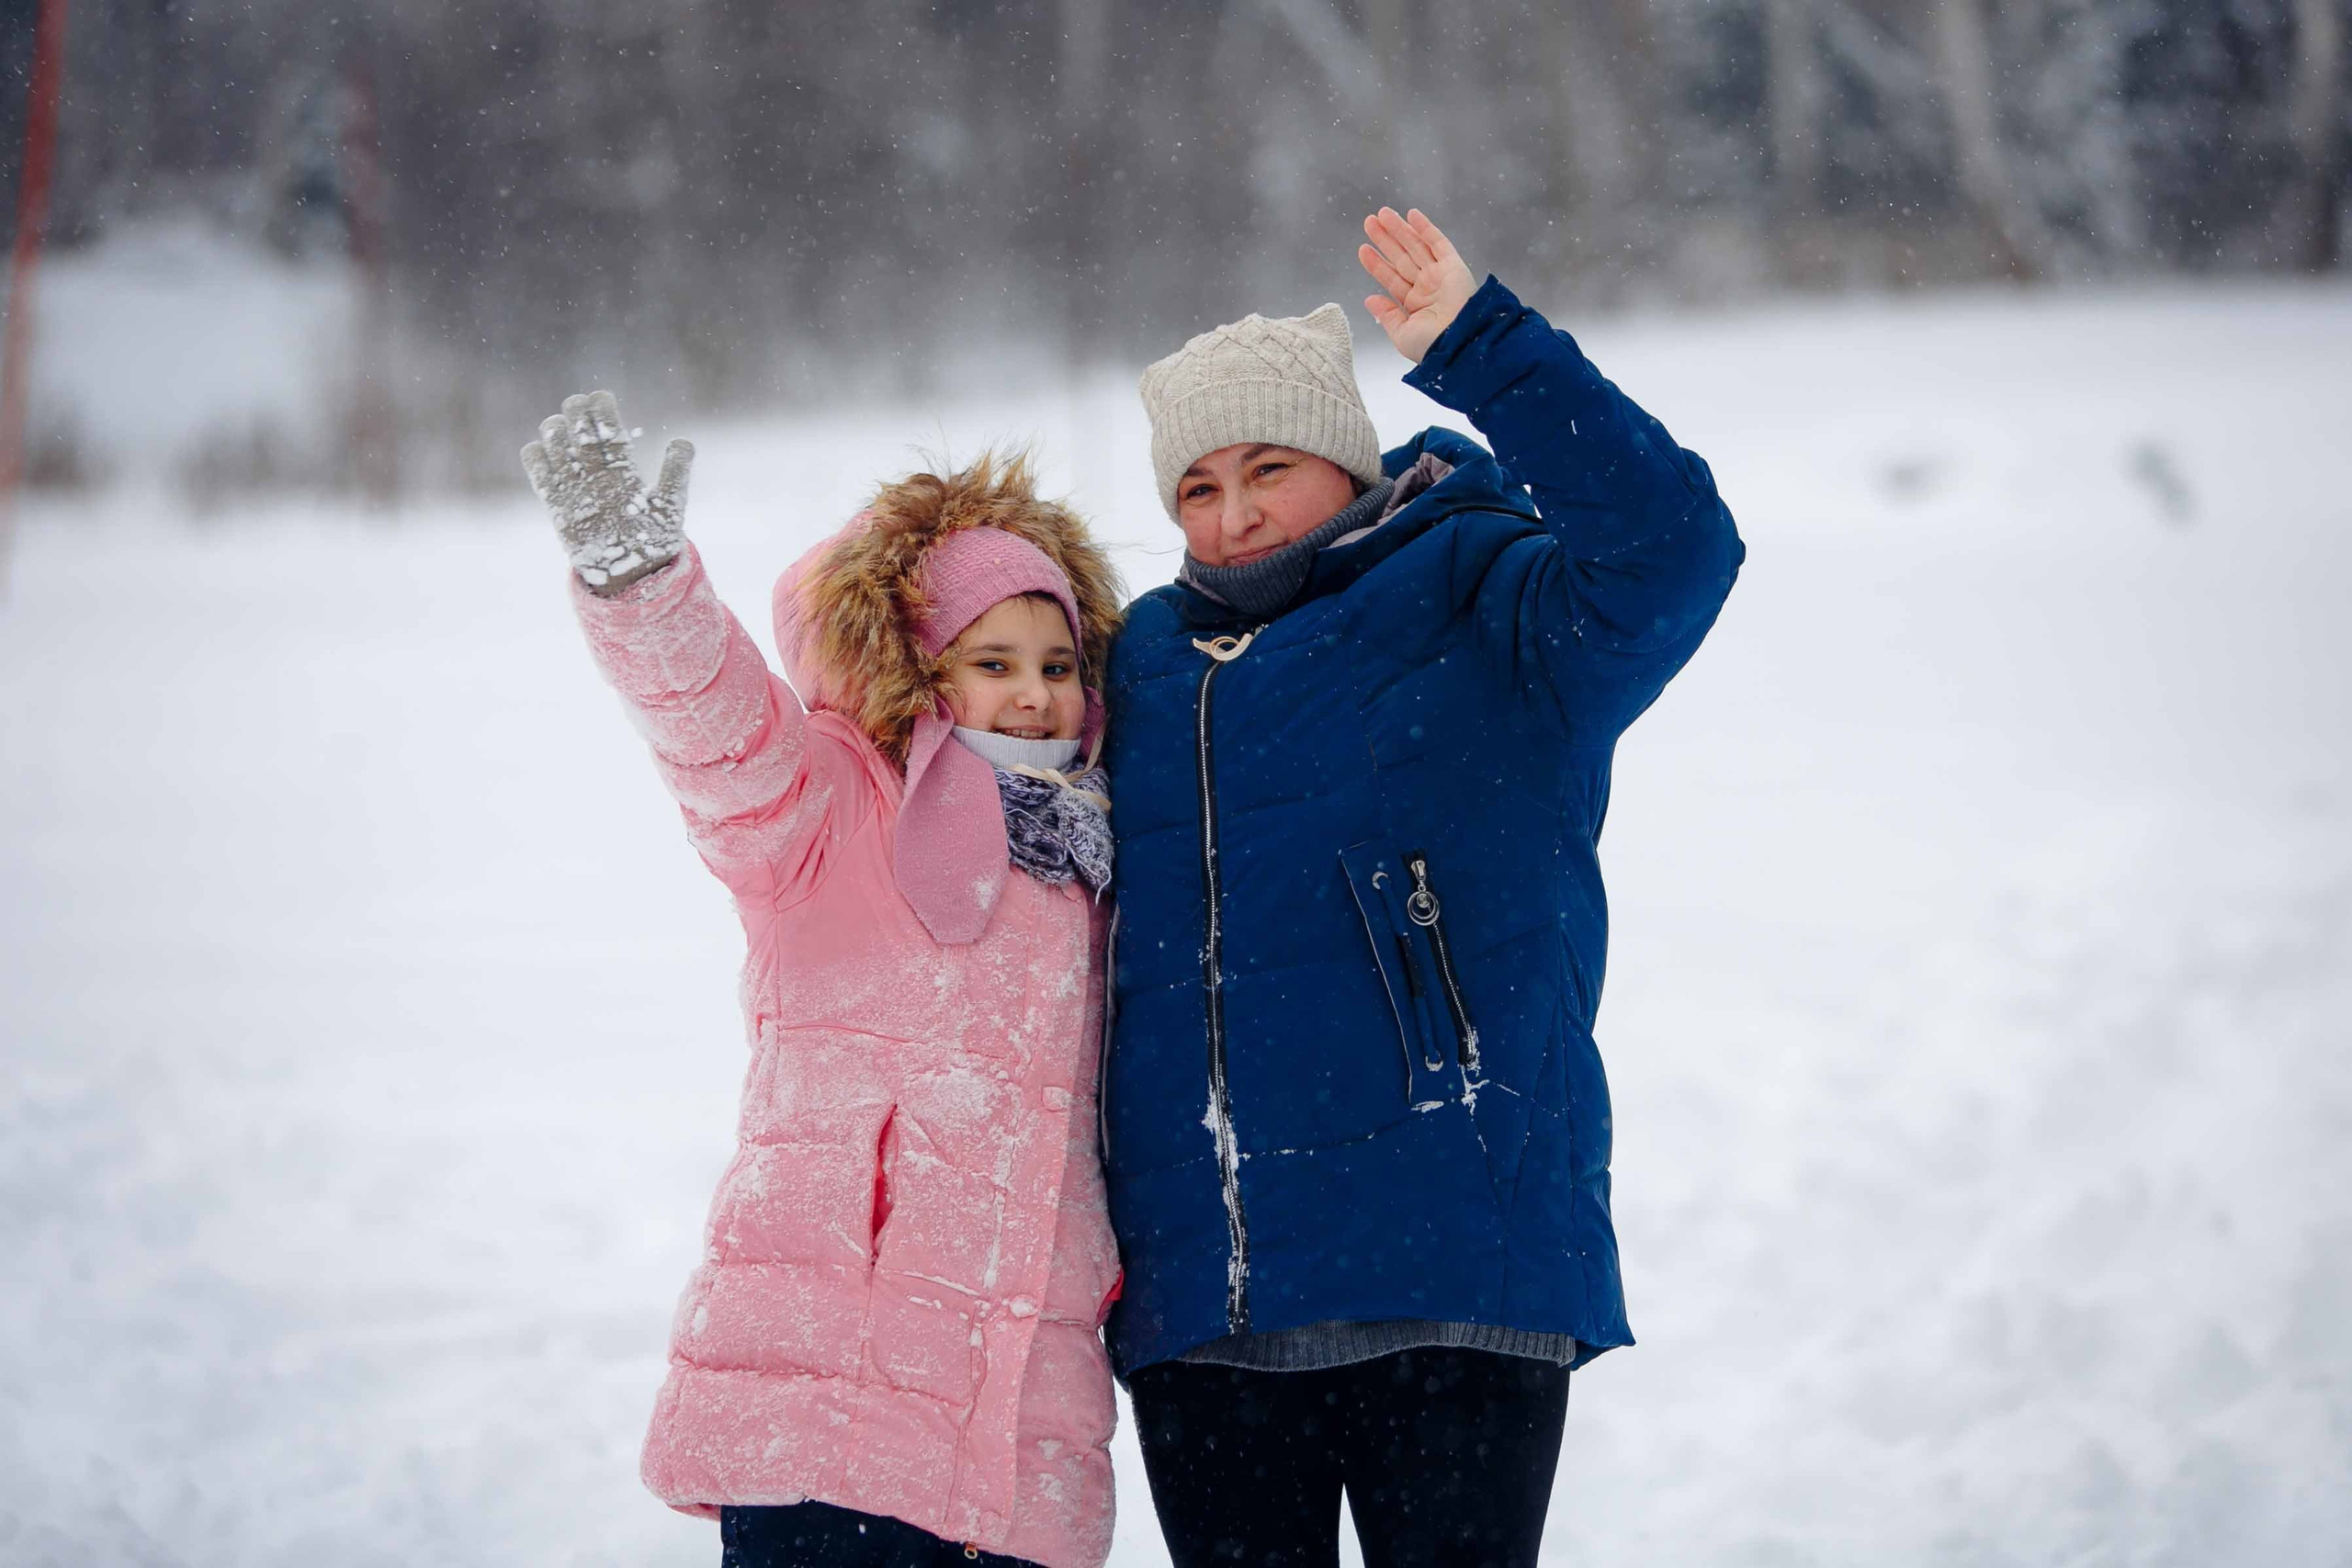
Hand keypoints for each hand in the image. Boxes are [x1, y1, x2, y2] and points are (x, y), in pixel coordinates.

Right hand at [520, 390, 693, 594]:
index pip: (611, 436)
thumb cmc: (653, 541)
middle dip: (578, 418)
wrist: (632, 576)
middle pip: (584, 438)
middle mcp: (598, 477)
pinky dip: (537, 463)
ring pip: (561, 453)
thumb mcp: (668, 506)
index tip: (600, 397)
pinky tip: (537, 449)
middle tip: (575, 403)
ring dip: (556, 436)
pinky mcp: (559, 508)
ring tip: (556, 425)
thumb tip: (684, 442)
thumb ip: (675, 474)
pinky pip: (543, 480)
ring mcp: (578, 490)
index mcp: (623, 472)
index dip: (604, 415)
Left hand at [1357, 207, 1477, 363]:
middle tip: (1369, 221)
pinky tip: (1411, 214)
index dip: (1377, 264)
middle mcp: (1427, 287)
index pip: (1392, 279)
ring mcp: (1441, 275)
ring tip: (1382, 214)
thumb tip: (1369, 299)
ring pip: (1416, 246)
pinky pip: (1438, 242)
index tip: (1362, 249)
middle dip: (1385, 240)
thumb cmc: (1432, 346)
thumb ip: (1387, 315)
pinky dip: (1426, 228)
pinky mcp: (1455, 266)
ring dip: (1400, 229)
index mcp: (1415, 305)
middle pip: (1402, 258)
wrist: (1460, 344)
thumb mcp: (1402, 334)